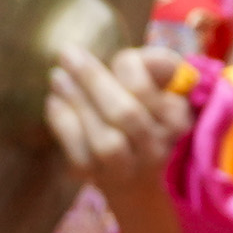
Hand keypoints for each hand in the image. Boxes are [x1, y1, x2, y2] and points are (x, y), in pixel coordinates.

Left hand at [47, 44, 194, 192]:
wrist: (138, 172)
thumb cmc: (148, 112)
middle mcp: (158, 148)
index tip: (118, 56)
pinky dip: (64, 127)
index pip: (154, 92)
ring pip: (106, 142)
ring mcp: (130, 169)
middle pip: (126, 115)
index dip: (131, 70)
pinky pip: (81, 158)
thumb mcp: (162, 85)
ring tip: (58, 77)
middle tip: (67, 53)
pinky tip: (53, 102)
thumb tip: (138, 59)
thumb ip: (156, 65)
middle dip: (93, 81)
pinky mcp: (101, 179)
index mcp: (178, 120)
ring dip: (77, 104)